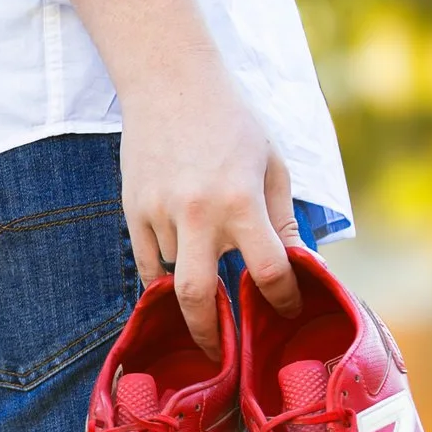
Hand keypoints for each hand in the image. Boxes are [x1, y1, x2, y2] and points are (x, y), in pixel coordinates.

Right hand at [37, 0, 302, 357]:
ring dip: (192, 286)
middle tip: (221, 352)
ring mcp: (160, 213)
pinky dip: (163, 272)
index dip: (283, 299)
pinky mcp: (133, 209)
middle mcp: (198, 213)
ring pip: (173, 278)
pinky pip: (147, 261)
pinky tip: (179, 265)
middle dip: (211, 335)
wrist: (169, 80)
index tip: (285, 308)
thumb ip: (283, 218)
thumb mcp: (273, 163)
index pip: (268, 271)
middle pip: (200, 298)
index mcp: (242, 201)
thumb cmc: (231, 120)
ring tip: (207, 285)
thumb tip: (299, 266)